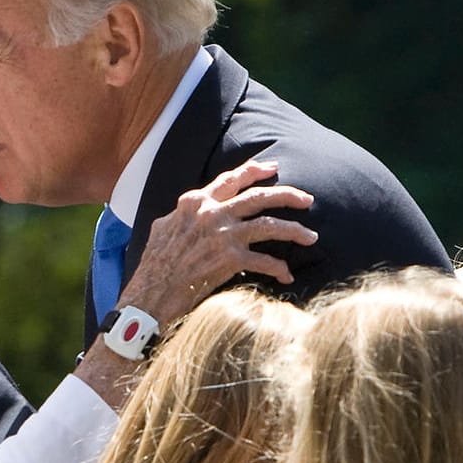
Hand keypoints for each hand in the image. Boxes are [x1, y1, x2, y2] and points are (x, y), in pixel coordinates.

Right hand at [119, 159, 316, 323]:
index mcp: (195, 202)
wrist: (150, 294)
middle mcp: (211, 213)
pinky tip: (287, 275)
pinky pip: (265, 260)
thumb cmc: (154, 265)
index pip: (231, 179)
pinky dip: (279, 268)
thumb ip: (183, 215)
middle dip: (287, 194)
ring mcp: (222, 235)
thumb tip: (188, 211)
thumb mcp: (163, 228)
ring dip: (294, 230)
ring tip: (311, 236)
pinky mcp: (229, 259)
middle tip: (307, 198)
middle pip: (258, 196)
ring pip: (269, 225)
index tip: (273, 168)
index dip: (255, 170)